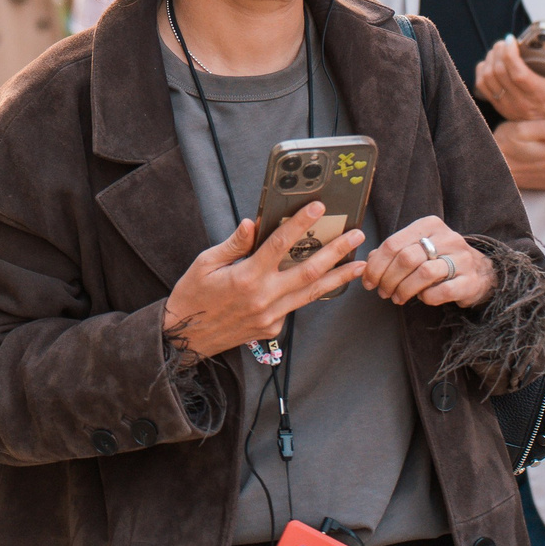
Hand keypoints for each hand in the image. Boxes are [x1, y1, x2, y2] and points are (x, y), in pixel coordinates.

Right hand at [161, 204, 365, 359]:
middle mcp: (264, 298)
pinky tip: (322, 283)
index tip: (319, 208)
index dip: (301, 224)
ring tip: (359, 265)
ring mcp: (271, 317)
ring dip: (338, 278)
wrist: (185, 338)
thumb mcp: (205, 263)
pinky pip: (294, 307)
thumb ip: (234, 244)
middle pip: (309, 271)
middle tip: (357, 236)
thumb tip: (253, 223)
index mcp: (247, 277)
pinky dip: (309, 294)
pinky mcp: (272, 329)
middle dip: (337, 252)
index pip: (281, 244)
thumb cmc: (193, 296)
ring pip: (311, 294)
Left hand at [362, 218, 495, 308]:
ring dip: (404, 290)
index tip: (369, 281)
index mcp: (429, 225)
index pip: (393, 243)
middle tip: (383, 292)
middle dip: (388, 279)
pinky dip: (426, 297)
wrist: (480, 272)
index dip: (376, 265)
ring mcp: (461, 258)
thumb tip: (369, 262)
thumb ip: (393, 252)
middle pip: (406, 258)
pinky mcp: (469, 280)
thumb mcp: (418, 248)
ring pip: (423, 273)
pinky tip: (421, 298)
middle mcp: (447, 237)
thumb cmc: (441, 260)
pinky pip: (441, 291)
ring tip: (397, 298)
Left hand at [473, 38, 544, 122]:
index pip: (518, 73)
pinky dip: (482, 71)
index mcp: (541, 95)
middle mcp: (522, 102)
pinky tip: (490, 63)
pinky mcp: (501, 108)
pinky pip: (482, 87)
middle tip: (505, 42)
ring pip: (487, 78)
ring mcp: (509, 106)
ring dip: (490, 59)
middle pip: (499, 72)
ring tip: (499, 50)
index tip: (511, 39)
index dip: (510, 54)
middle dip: (499, 51)